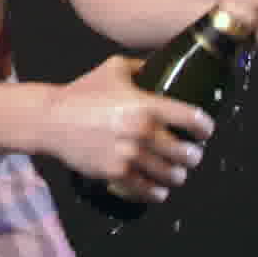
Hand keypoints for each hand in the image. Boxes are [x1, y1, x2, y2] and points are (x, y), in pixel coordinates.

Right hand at [41, 56, 210, 202]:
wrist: (52, 119)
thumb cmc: (83, 92)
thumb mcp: (114, 68)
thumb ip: (141, 66)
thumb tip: (161, 64)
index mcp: (147, 105)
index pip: (193, 119)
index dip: (205, 127)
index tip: (205, 130)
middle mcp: (142, 132)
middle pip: (187, 153)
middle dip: (193, 155)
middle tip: (192, 154)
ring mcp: (130, 155)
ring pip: (171, 175)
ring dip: (178, 175)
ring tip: (178, 172)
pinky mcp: (116, 173)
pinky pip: (148, 190)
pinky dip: (158, 192)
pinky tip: (161, 190)